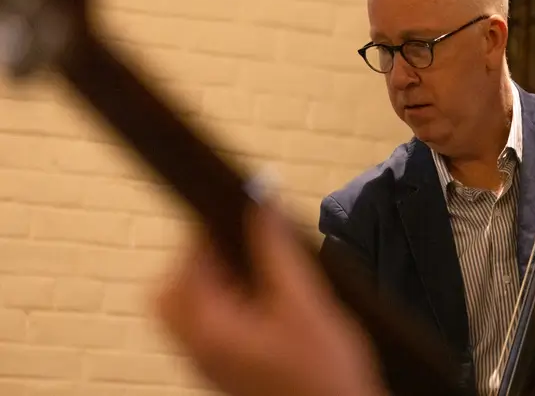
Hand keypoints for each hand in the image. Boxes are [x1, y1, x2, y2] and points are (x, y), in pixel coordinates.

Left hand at [154, 205, 385, 395]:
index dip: (205, 232)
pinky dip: (223, 306)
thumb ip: (277, 247)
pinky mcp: (225, 372)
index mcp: (210, 330)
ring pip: (186, 312)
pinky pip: (205, 330)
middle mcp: (198, 350)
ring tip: (257, 270)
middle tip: (238, 244)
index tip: (235, 214)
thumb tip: (260, 199)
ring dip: (211, 283)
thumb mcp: (306, 300)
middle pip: (170, 293)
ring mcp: (209, 365)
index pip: (183, 267)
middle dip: (197, 260)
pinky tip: (264, 302)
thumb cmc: (325, 373)